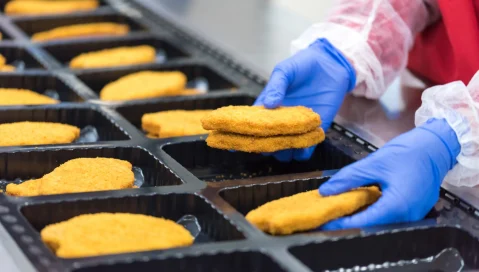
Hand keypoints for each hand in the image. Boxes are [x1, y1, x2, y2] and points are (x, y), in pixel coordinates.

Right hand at [254, 38, 355, 161]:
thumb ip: (276, 86)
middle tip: (267, 147)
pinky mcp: (314, 129)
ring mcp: (297, 127)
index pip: (252, 125)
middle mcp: (280, 120)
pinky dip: (304, 151)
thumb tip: (269, 104)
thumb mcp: (285, 71)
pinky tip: (303, 147)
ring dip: (284, 152)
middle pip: (268, 142)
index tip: (233, 145)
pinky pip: (307, 147)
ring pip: (286, 149)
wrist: (330, 65)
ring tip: (286, 147)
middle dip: (265, 147)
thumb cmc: (302, 65)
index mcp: (267, 107)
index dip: (242, 135)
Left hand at [319, 118, 459, 229]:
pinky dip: (373, 213)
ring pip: (381, 223)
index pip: (365, 222)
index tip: (325, 220)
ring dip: (361, 218)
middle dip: (349, 221)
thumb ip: (349, 178)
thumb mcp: (373, 163)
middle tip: (329, 215)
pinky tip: (358, 206)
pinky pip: (390, 217)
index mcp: (398, 205)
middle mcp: (407, 216)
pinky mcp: (414, 212)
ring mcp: (413, 216)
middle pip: (372, 226)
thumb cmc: (408, 152)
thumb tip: (326, 191)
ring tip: (340, 210)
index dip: (343, 222)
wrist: (436, 147)